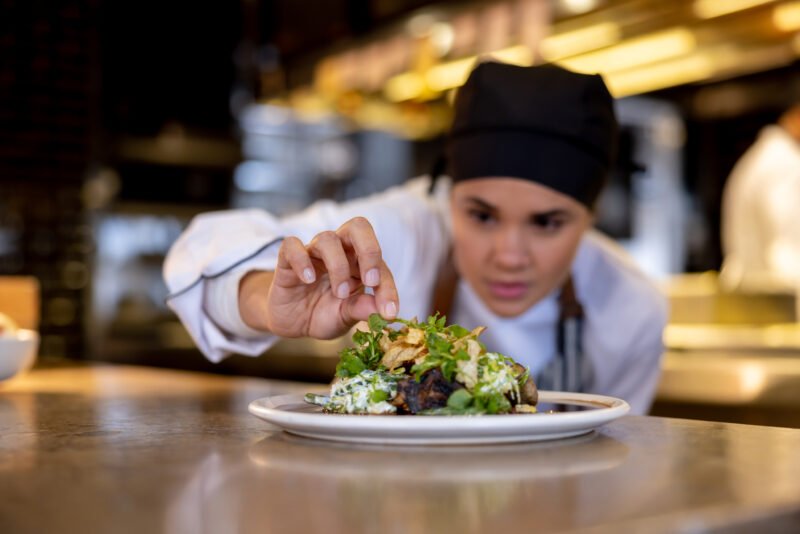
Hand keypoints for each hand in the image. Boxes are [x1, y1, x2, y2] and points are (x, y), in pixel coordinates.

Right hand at [238, 217, 398, 338]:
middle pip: (358, 227)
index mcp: (359, 263)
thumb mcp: (345, 317)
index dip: (387, 287)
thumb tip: (384, 313)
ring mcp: (313, 253)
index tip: (389, 311)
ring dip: (338, 266)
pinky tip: (308, 280)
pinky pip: (292, 246)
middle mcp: (339, 251)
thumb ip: (362, 309)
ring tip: (340, 293)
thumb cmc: (324, 313)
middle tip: (371, 281)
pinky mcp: (287, 259)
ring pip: (327, 239)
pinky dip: (301, 260)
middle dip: (369, 250)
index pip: (379, 264)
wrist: (292, 322)